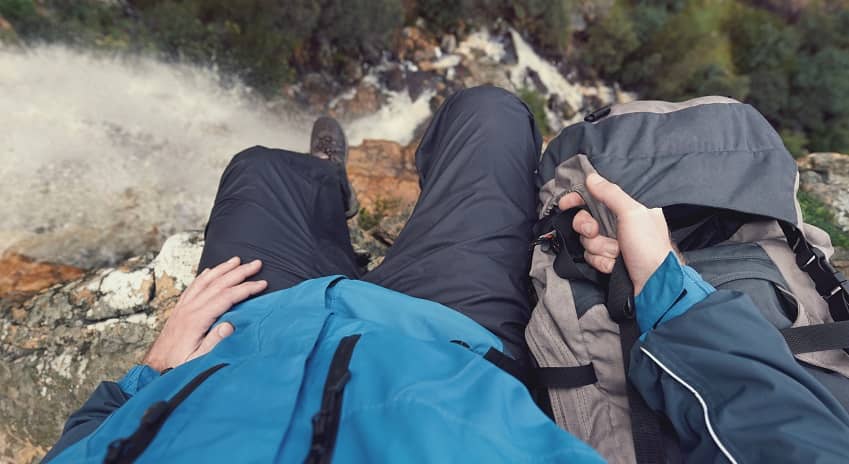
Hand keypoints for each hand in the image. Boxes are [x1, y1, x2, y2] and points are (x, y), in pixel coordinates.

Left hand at [142, 257, 266, 371]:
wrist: (156, 364)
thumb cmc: (179, 363)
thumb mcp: (199, 358)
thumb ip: (214, 341)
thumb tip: (230, 325)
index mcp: (197, 320)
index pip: (227, 297)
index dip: (246, 289)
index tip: (261, 284)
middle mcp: (190, 308)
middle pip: (218, 284)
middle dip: (239, 272)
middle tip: (256, 264)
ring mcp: (184, 306)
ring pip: (206, 281)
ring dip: (223, 269)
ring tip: (236, 260)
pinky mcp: (180, 308)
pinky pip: (193, 286)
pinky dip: (204, 276)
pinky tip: (211, 270)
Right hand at [559, 173, 672, 294]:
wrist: (654, 284)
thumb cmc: (649, 247)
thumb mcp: (633, 213)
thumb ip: (611, 194)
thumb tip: (592, 178)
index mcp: (627, 211)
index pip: (596, 199)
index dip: (578, 200)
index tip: (565, 204)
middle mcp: (619, 226)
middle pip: (586, 221)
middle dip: (588, 229)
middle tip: (595, 232)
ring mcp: (613, 245)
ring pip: (588, 242)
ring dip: (600, 249)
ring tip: (617, 254)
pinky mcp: (609, 262)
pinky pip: (592, 258)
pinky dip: (602, 262)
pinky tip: (615, 265)